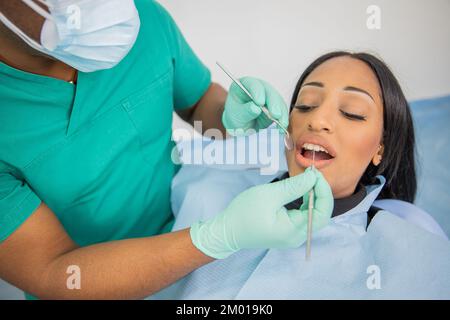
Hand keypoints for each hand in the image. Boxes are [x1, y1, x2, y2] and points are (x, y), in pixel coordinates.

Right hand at [190, 167, 333, 258]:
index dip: (324, 190)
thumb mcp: (269, 195)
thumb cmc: (244, 212)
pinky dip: (306, 202)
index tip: (316, 173)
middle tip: (312, 174)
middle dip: (320, 192)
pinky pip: (304, 216)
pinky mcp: (288, 231)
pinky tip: (301, 190)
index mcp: (293, 230)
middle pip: (320, 214)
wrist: (227, 230)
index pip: (322, 211)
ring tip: (307, 179)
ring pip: (314, 215)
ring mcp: (293, 236)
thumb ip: (294, 187)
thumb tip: (314, 177)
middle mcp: (297, 237)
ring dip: (314, 196)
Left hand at [222, 77, 288, 134]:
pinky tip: (283, 126)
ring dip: (281, 112)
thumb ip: (245, 111)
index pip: (253, 85)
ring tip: (282, 123)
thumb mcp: (236, 115)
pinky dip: (283, 118)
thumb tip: (256, 108)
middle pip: (269, 92)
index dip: (257, 93)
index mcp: (245, 85)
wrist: (242, 124)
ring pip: (278, 101)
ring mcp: (269, 96)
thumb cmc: (236, 117)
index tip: (260, 103)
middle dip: (273, 104)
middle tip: (275, 115)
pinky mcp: (276, 106)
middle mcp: (259, 88)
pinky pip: (282, 110)